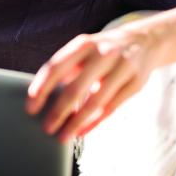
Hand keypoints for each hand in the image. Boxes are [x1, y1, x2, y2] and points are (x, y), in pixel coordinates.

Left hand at [25, 26, 162, 142]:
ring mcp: (122, 68)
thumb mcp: (83, 50)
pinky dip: (95, 122)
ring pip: (95, 102)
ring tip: (63, 136)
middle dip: (58, 112)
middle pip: (75, 88)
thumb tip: (41, 97)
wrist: (145, 39)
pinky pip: (111, 108)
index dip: (41, 89)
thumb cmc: (102, 50)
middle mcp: (102, 54)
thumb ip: (66, 69)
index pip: (55, 68)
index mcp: (83, 44)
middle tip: (46, 129)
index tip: (31, 108)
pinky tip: (82, 131)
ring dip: (77, 123)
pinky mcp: (136, 83)